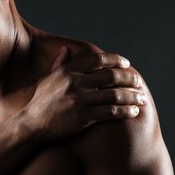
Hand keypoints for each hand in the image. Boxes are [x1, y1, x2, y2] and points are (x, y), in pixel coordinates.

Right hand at [25, 47, 144, 140]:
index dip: (115, 59)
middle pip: (111, 75)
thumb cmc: (40, 102)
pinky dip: (126, 111)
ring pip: (115, 94)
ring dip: (132, 96)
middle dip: (129, 78)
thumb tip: (66, 49)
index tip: (126, 64)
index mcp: (67, 70)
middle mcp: (74, 82)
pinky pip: (111, 112)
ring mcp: (80, 100)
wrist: (32, 125)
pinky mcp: (84, 117)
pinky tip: (134, 112)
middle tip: (138, 82)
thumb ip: (58, 63)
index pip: (98, 59)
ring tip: (142, 98)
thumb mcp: (46, 79)